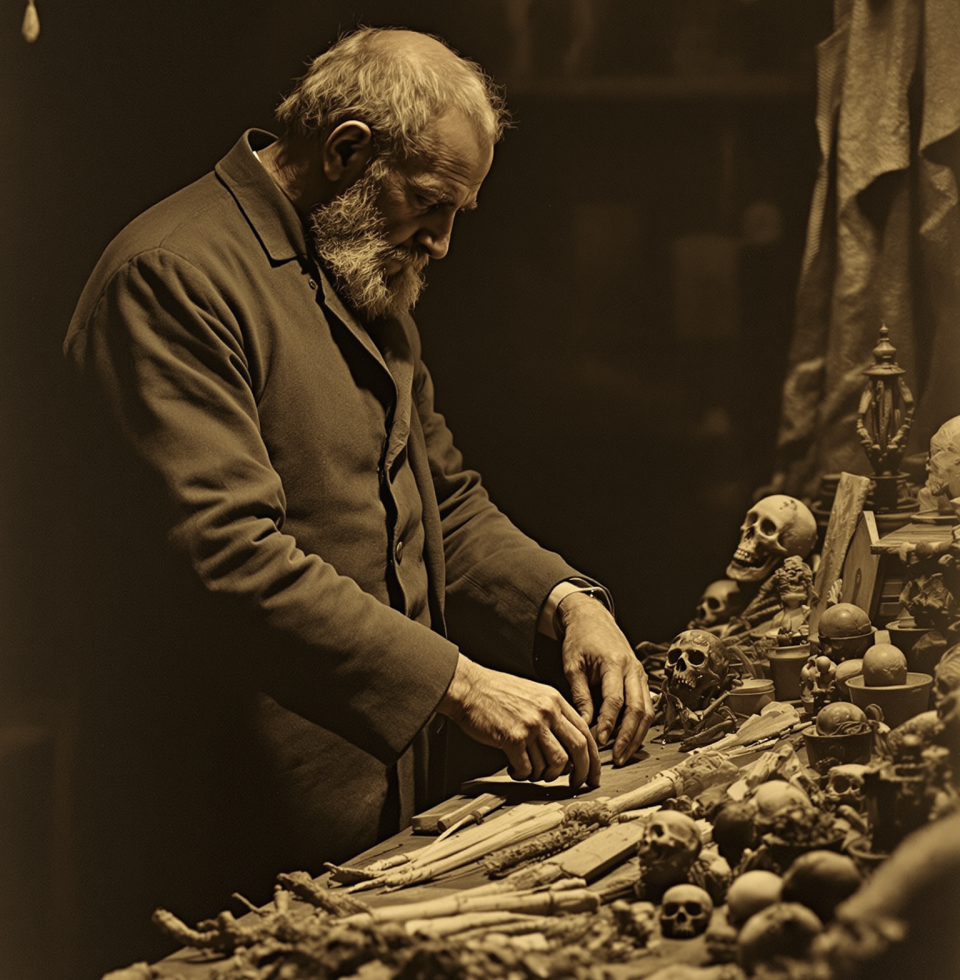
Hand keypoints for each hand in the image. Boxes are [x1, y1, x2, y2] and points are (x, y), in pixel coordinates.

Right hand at [437, 654, 600, 789]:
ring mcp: (531, 725)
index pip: (585, 732)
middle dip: (581, 772)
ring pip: (554, 762)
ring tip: (532, 771)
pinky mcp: (513, 738)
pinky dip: (523, 774)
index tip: (592, 772)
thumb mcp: (533, 694)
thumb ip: (552, 715)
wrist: (468, 687)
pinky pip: (528, 768)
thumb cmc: (495, 691)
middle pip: (578, 749)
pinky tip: (514, 768)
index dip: (593, 757)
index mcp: (554, 700)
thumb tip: (566, 746)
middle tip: (577, 784)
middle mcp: (547, 711)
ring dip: (545, 775)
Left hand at [557, 593, 654, 765]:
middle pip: (638, 709)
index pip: (615, 700)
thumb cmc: (579, 641)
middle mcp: (633, 668)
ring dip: (637, 735)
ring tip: (623, 754)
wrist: (592, 618)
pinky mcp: (641, 678)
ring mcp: (641, 673)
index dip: (608, 724)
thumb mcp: (573, 666)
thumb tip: (585, 726)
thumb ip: (580, 696)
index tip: (598, 742)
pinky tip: (629, 739)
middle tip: (616, 757)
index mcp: (614, 663)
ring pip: (647, 710)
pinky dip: (640, 725)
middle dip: (628, 736)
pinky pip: (646, 705)